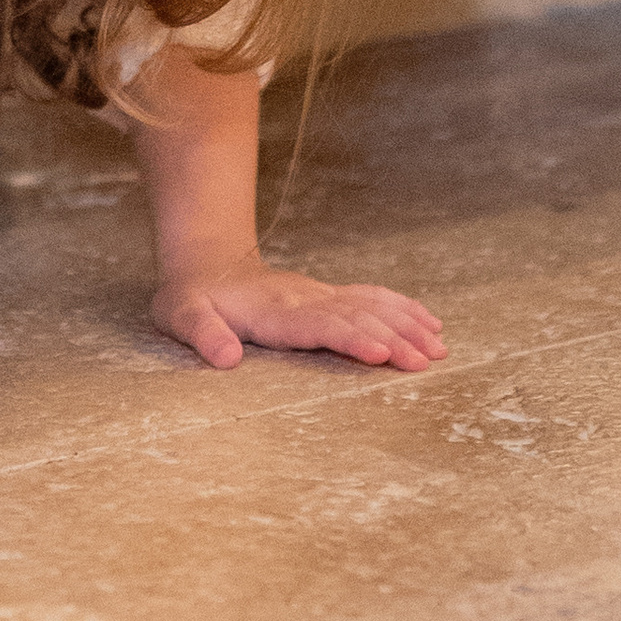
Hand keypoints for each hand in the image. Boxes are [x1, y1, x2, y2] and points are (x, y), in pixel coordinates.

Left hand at [153, 256, 446, 373]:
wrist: (206, 259)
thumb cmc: (191, 297)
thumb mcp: (180, 316)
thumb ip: (203, 335)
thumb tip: (226, 359)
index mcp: (274, 312)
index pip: (320, 325)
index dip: (350, 338)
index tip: (380, 353)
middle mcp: (306, 300)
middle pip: (357, 317)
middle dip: (394, 338)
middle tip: (427, 361)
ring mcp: (321, 294)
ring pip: (372, 306)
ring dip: (406, 324)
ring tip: (439, 347)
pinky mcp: (328, 295)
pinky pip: (372, 298)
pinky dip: (402, 308)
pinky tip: (428, 321)